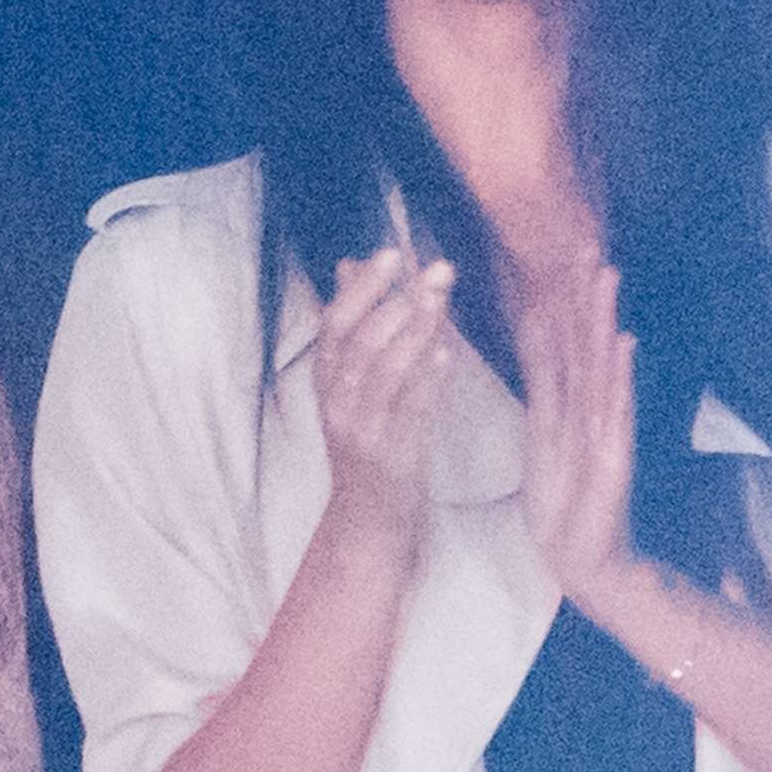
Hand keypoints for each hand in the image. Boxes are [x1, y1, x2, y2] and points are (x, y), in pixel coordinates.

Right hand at [312, 247, 456, 558]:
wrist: (368, 519)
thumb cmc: (367, 439)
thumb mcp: (351, 382)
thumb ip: (355, 324)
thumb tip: (351, 264)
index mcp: (326, 380)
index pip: (334, 325)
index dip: (362, 288)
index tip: (390, 253)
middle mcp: (338, 403)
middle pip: (360, 343)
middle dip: (397, 301)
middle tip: (435, 270)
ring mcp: (362, 431)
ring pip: (385, 373)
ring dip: (417, 332)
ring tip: (442, 301)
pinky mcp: (391, 457)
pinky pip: (410, 412)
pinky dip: (427, 381)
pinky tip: (445, 354)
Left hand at [513, 257, 638, 614]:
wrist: (582, 556)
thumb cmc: (563, 498)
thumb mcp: (541, 432)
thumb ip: (543, 383)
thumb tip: (533, 335)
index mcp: (568, 403)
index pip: (563, 340)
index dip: (561, 297)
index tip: (559, 251)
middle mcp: (590, 408)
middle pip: (586, 342)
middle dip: (586, 295)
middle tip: (587, 244)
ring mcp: (605, 430)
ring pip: (601, 366)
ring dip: (602, 322)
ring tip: (606, 278)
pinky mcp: (613, 458)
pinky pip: (613, 411)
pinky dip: (617, 377)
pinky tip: (621, 345)